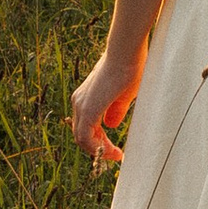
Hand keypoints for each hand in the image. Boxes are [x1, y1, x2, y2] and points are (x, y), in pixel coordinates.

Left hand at [71, 44, 142, 162]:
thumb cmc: (129, 67)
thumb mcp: (123, 94)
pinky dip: (98, 148)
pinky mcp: (88, 109)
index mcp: (86, 97)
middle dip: (98, 148)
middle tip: (114, 155)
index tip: (114, 149)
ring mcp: (81, 105)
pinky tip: (114, 152)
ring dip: (98, 150)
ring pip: (81, 138)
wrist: (125, 52)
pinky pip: (86, 137)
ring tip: (115, 155)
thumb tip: (110, 125)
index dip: (99, 140)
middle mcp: (79, 101)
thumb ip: (115, 111)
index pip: (86, 126)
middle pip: (81, 134)